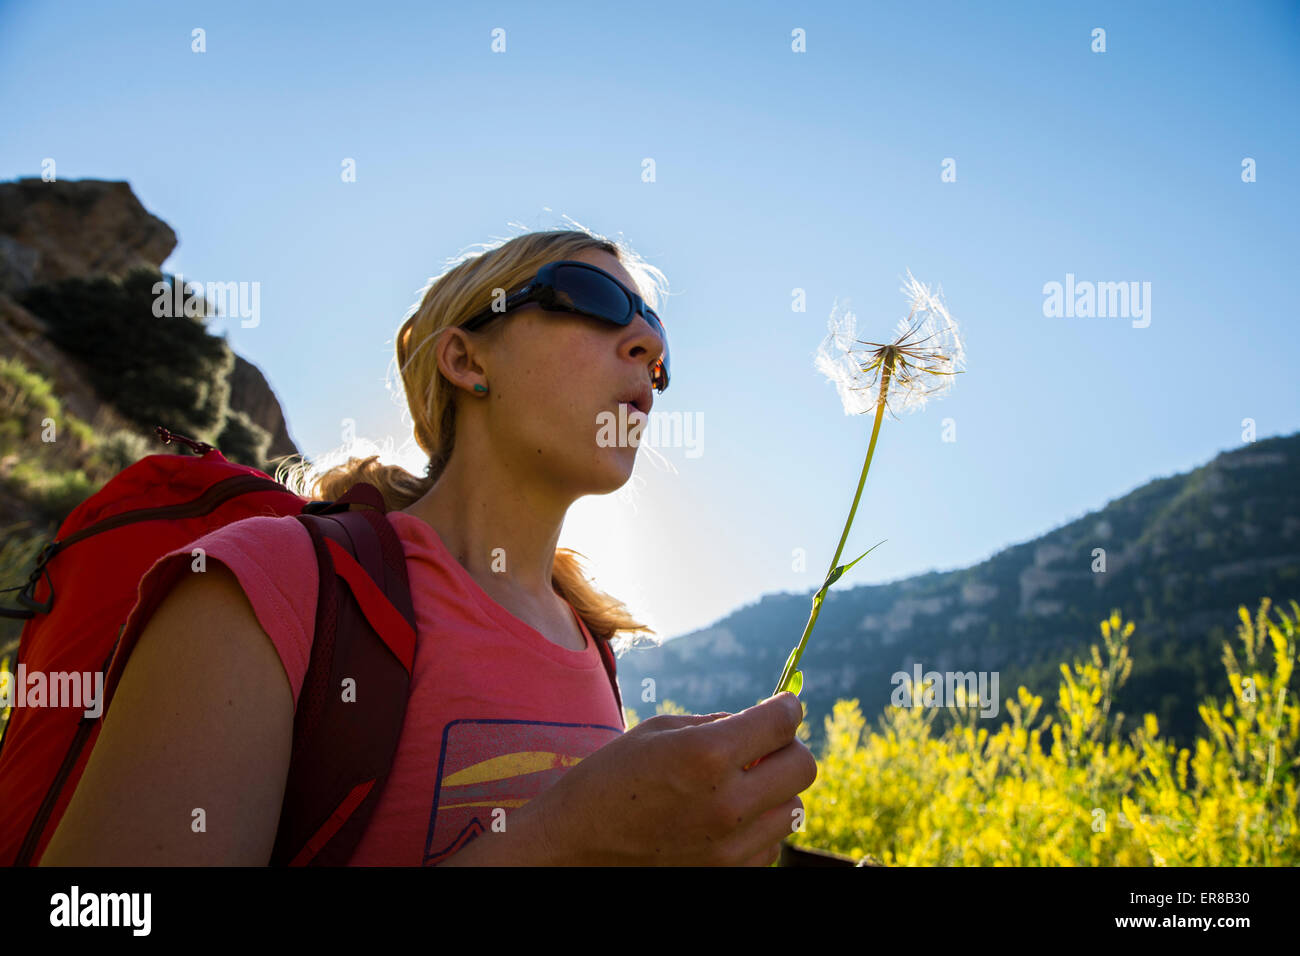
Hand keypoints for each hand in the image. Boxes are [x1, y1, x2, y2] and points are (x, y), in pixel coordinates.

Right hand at [524, 692, 815, 865]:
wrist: (574, 848)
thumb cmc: (608, 780)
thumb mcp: (657, 732)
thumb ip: (715, 725)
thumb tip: (759, 722)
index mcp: (706, 756)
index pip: (781, 723)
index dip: (788, 706)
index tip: (784, 704)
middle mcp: (727, 804)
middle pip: (803, 767)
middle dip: (788, 747)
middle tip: (764, 744)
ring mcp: (730, 847)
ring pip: (793, 809)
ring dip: (775, 790)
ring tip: (738, 786)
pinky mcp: (727, 875)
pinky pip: (771, 846)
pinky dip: (760, 828)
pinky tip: (727, 818)